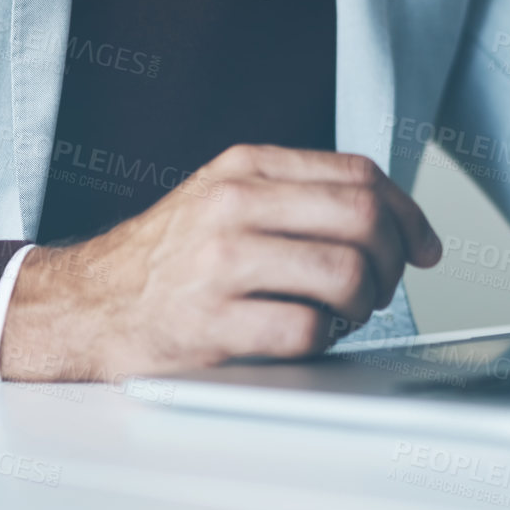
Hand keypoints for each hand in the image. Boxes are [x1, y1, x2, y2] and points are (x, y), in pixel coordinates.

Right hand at [0, 145, 441, 382]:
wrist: (86, 306)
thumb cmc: (170, 257)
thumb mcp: (225, 195)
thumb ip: (297, 193)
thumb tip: (396, 219)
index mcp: (246, 168)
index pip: (360, 174)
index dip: (408, 213)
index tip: (423, 246)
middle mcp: (235, 206)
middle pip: (363, 218)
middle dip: (392, 260)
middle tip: (382, 285)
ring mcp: (221, 264)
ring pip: (345, 275)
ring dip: (363, 305)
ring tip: (343, 315)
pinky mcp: (211, 324)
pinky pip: (307, 333)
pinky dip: (324, 342)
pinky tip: (308, 338)